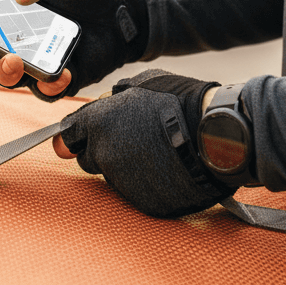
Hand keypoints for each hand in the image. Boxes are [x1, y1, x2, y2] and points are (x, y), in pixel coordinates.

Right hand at [0, 0, 148, 101]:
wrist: (122, 8)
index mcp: (3, 13)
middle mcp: (12, 40)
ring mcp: (34, 62)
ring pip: (8, 76)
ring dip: (5, 71)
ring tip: (14, 59)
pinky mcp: (59, 78)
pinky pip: (47, 90)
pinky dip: (50, 84)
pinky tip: (59, 74)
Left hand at [53, 69, 226, 217]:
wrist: (217, 136)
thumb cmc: (182, 103)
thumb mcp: (145, 82)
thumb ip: (118, 93)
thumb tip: (110, 98)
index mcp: (98, 123)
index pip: (68, 134)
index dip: (76, 134)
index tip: (80, 137)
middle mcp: (103, 154)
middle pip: (87, 158)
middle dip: (102, 151)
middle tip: (131, 141)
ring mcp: (122, 181)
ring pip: (113, 176)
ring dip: (125, 167)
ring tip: (156, 152)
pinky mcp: (142, 202)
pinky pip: (136, 193)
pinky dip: (147, 184)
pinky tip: (167, 169)